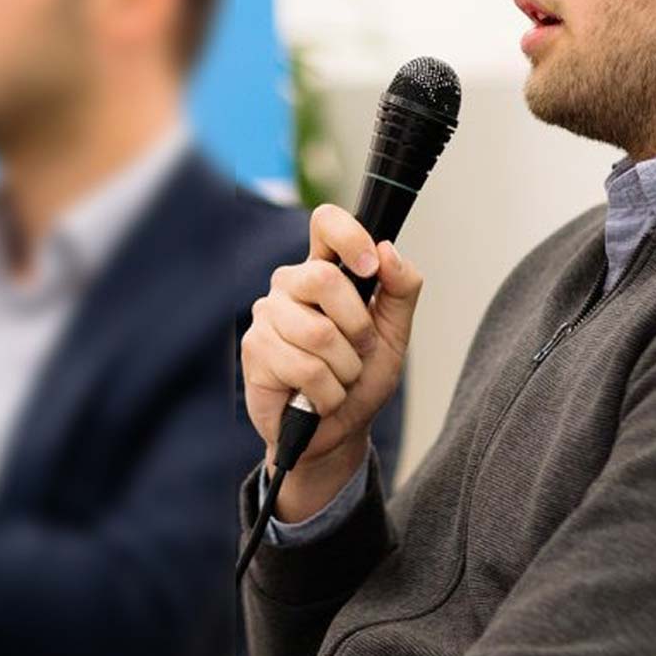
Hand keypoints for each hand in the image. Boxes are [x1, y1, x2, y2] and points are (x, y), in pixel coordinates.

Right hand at [241, 203, 422, 520]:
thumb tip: (388, 252)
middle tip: (360, 351)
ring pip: (318, 333)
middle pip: (325, 279)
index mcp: (325, 270)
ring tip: (338, 379)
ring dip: (345, 368)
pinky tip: (318, 397)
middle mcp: (290, 285)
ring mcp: (267, 316)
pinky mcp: (255, 351)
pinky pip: (304, 368)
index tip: (370, 266)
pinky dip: (328, 393)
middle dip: (358, 327)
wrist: (337, 432)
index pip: (325, 223)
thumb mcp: (395, 333)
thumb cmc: (362, 378)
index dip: (350, 236)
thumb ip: (401, 289)